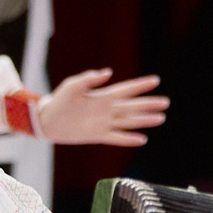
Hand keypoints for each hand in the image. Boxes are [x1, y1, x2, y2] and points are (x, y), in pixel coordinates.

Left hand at [33, 69, 167, 147]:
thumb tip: (108, 73)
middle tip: (166, 102)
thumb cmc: (58, 101)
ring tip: (161, 118)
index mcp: (101, 96)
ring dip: (144, 120)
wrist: (46, 121)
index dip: (140, 85)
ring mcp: (103, 123)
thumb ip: (89, 79)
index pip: (125, 90)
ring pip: (129, 121)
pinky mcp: (97, 135)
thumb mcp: (72, 85)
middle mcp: (106, 110)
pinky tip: (142, 139)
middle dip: (148, 104)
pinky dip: (128, 139)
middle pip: (132, 107)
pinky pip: (116, 138)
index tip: (155, 80)